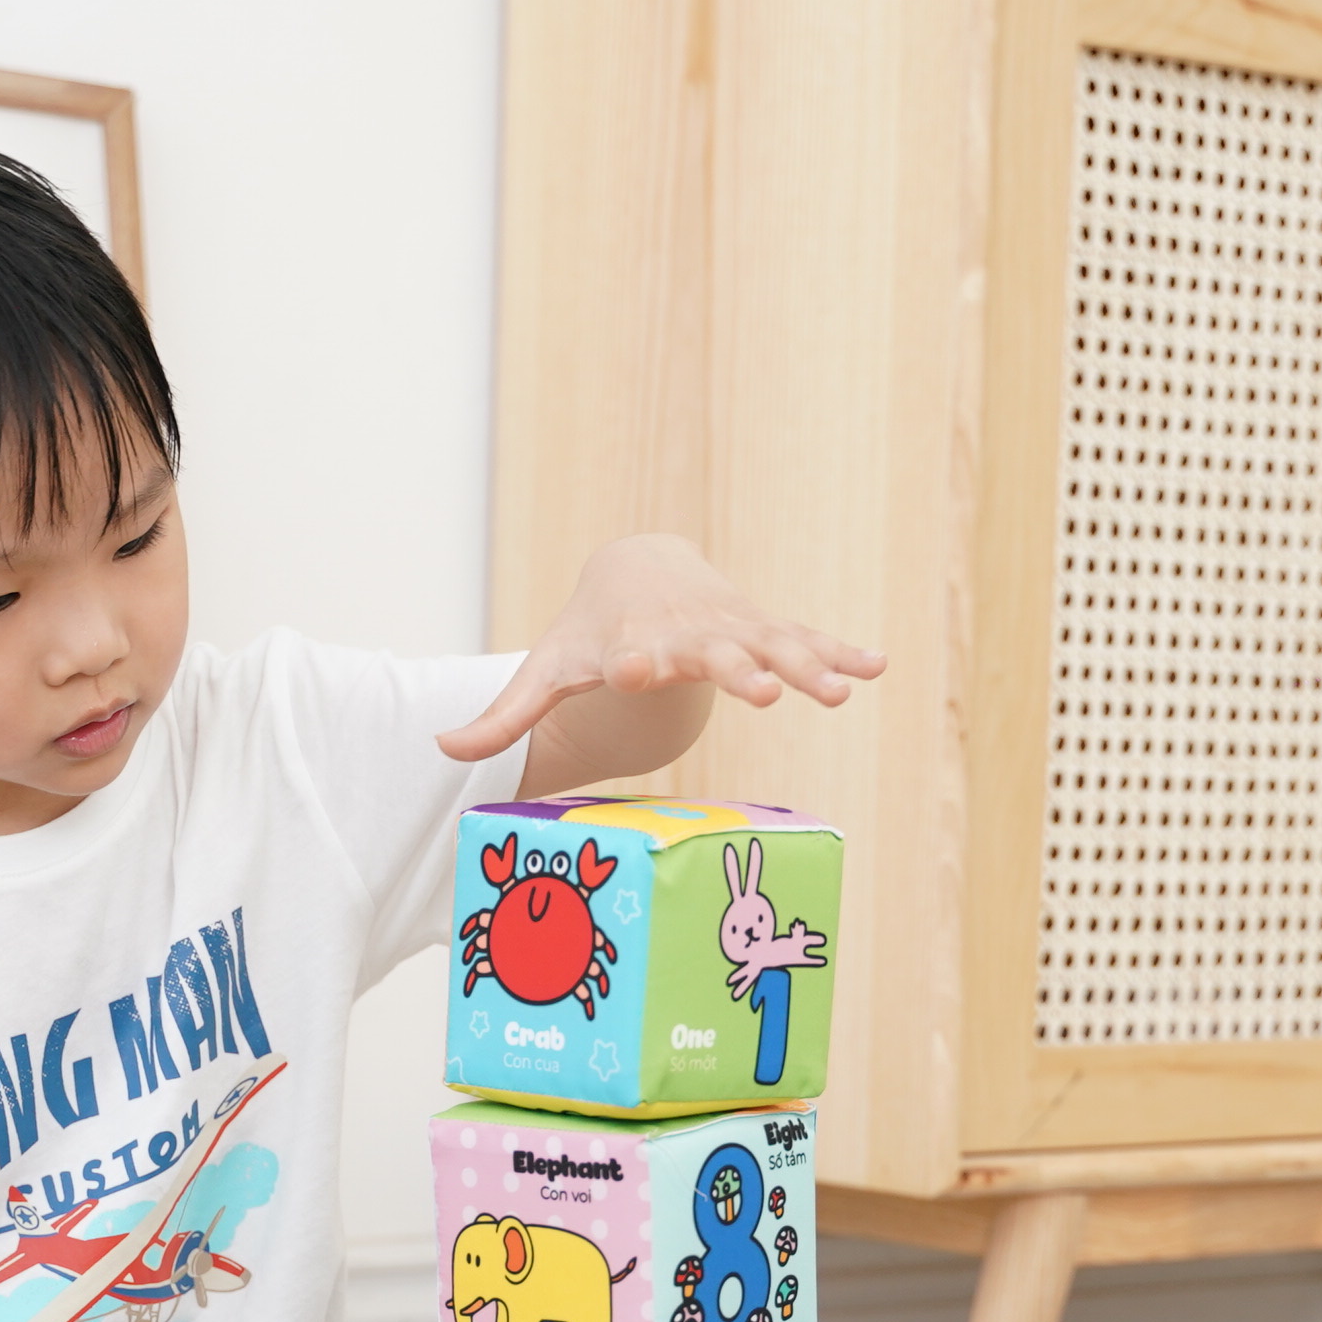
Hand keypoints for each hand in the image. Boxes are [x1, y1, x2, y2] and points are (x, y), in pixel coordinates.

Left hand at [437, 535, 883, 769]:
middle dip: (736, 668)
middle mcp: (688, 634)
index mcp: (632, 644)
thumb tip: (442, 751)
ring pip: (772, 647)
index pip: (631, 653)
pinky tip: (879, 667)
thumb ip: (505, 716)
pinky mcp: (764, 630)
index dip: (634, 660)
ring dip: (805, 667)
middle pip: (713, 652)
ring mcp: (732, 629)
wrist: (639, 570)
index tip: (638, 669)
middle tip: (762, 690)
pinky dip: (842, 653)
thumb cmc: (590, 636)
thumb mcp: (549, 672)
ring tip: (837, 693)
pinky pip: (807, 641)